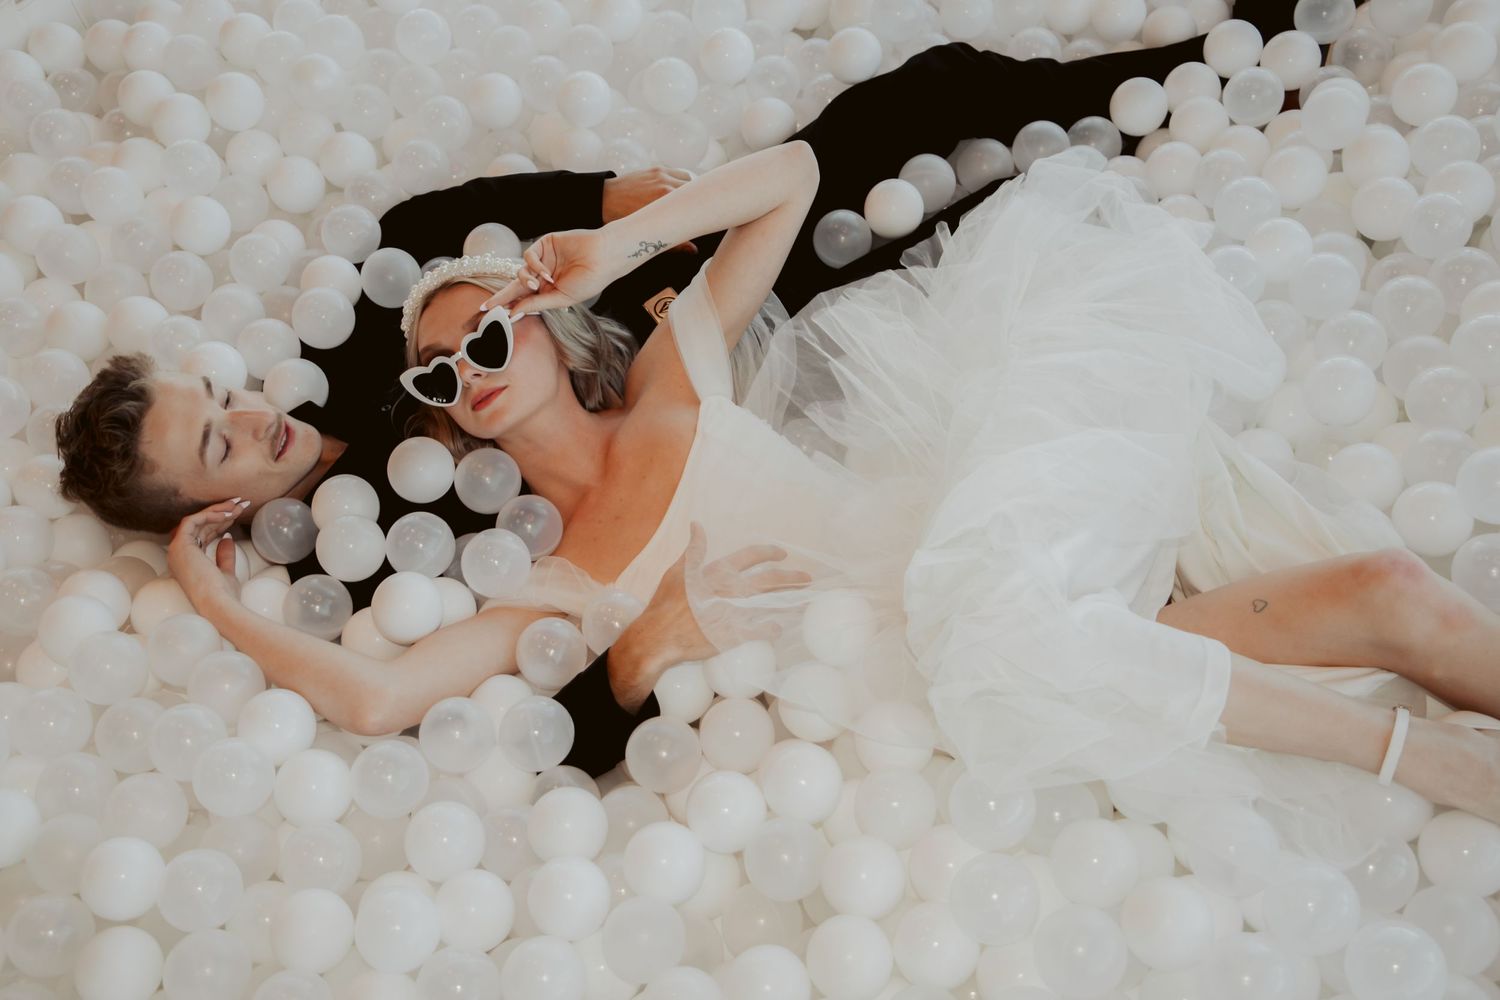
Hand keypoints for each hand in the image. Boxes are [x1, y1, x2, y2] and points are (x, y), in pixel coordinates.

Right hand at [166, 498, 248, 612]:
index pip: (202, 535)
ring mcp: (177, 550)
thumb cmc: (223, 595)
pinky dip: (209, 515)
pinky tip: (228, 513)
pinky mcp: (180, 545)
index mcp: (188, 562)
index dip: (220, 523)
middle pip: (200, 526)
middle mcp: (179, 555)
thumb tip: (227, 537)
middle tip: (240, 503)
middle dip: (221, 512)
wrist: (218, 605)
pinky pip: (192, 521)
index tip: (237, 514)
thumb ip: (224, 555)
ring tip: (238, 504)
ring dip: (218, 510)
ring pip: (195, 520)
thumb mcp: (226, 572)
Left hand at [480, 229, 614, 316]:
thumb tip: (513, 313)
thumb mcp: (561, 298)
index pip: (523, 299)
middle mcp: (543, 276)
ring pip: (521, 271)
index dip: (508, 306)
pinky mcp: (545, 244)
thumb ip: (537, 304)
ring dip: (525, 280)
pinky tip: (546, 274)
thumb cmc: (589, 280)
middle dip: (502, 296)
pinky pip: (529, 256)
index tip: (491, 316)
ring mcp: (544, 259)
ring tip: (536, 286)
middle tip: (486, 307)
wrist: (604, 257)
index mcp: (549, 290)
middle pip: (516, 286)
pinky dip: (534, 265)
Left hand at [602, 168, 698, 254]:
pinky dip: (683, 181)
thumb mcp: (647, 234)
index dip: (707, 210)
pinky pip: (678, 173)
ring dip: (694, 190)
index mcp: (666, 200)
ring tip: (693, 202)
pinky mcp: (657, 169)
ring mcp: (662, 175)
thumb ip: (674, 242)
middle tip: (706, 210)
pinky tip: (681, 192)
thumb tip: (694, 249)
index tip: (712, 217)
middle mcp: (666, 184)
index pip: (696, 204)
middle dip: (702, 200)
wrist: (602, 199)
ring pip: (690, 180)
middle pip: (697, 190)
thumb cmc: (622, 219)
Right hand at [627, 521, 811, 666]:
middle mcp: (732, 589)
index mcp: (719, 572)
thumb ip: (693, 549)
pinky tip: (778, 627)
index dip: (769, 552)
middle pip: (770, 580)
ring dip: (788, 599)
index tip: (782, 554)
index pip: (751, 556)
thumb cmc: (665, 603)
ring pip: (770, 603)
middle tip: (805, 578)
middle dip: (791, 577)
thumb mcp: (678, 570)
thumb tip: (697, 525)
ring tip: (802, 597)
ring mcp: (736, 613)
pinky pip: (761, 631)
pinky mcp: (734, 635)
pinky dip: (771, 628)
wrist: (659, 636)